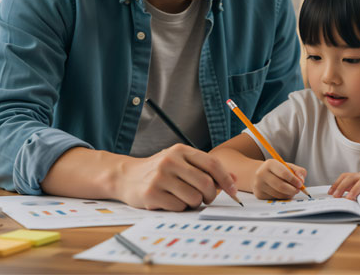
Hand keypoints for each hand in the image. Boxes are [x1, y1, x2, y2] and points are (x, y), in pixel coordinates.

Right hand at [116, 144, 237, 210]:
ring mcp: (160, 177)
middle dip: (210, 196)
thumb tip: (234, 178)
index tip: (233, 191)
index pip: (212, 164)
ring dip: (193, 203)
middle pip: (206, 183)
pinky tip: (169, 201)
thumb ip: (206, 168)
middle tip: (204, 198)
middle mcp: (170, 161)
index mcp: (180, 150)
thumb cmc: (158, 170)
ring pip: (194, 198)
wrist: (125, 176)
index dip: (226, 179)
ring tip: (182, 197)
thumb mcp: (181, 162)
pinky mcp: (151, 193)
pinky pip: (179, 207)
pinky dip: (179, 207)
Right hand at [252, 159, 306, 199]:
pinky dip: (282, 198)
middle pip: (281, 186)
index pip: (284, 173)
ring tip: (290, 191)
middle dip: (292, 190)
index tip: (300, 184)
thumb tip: (301, 181)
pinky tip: (281, 193)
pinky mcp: (259, 194)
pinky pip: (275, 199)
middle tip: (297, 190)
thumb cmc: (276, 171)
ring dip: (288, 195)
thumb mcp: (287, 166)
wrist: (259, 175)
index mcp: (269, 164)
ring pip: (279, 194)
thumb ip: (298, 171)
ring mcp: (259, 185)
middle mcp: (261, 173)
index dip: (294, 180)